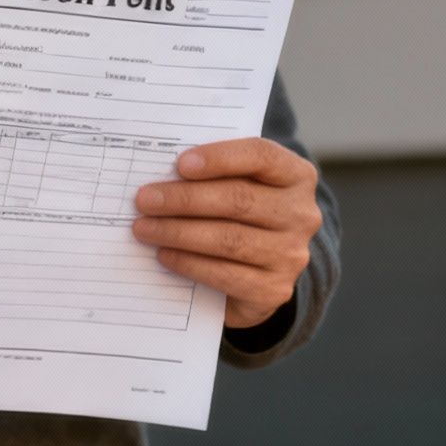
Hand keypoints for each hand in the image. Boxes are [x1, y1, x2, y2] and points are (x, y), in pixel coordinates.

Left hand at [130, 137, 321, 329]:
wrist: (260, 270)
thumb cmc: (238, 212)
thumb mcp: (235, 184)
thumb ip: (213, 173)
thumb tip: (160, 173)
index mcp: (296, 176)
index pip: (262, 156)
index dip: (220, 158)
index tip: (180, 164)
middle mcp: (301, 214)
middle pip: (239, 200)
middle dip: (184, 199)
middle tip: (144, 200)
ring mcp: (291, 254)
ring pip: (229, 239)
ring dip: (178, 232)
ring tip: (143, 228)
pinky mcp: (274, 289)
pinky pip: (226, 275)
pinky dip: (189, 263)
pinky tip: (164, 254)